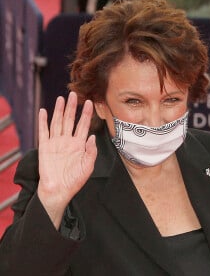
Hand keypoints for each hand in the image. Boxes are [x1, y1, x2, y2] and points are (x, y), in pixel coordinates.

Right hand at [37, 92, 96, 227]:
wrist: (59, 190)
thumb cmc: (75, 180)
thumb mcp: (88, 166)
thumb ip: (91, 151)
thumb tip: (92, 136)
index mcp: (79, 144)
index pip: (83, 125)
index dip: (86, 114)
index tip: (90, 102)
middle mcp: (68, 141)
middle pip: (70, 120)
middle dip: (72, 107)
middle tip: (74, 94)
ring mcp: (56, 143)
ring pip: (58, 122)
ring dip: (59, 110)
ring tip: (61, 98)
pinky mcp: (45, 147)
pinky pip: (44, 131)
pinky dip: (43, 121)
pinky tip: (44, 111)